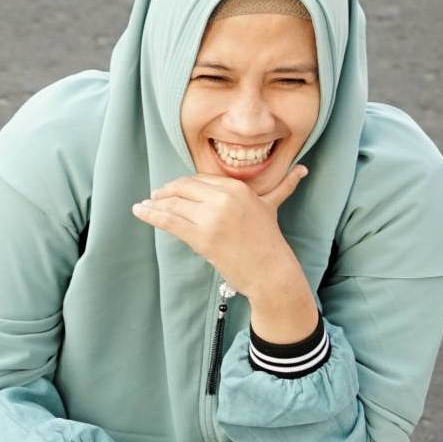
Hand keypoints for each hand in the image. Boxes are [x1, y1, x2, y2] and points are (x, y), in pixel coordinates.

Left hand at [130, 167, 308, 295]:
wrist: (271, 271)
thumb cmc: (269, 241)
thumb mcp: (272, 206)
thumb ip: (284, 186)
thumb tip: (303, 170)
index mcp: (237, 187)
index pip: (200, 179)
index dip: (182, 184)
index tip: (171, 189)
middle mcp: (224, 197)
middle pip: (183, 187)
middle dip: (166, 191)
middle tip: (155, 196)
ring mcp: (212, 216)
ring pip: (174, 203)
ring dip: (154, 203)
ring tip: (144, 204)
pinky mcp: (202, 236)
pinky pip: (169, 221)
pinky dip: (150, 215)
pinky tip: (139, 211)